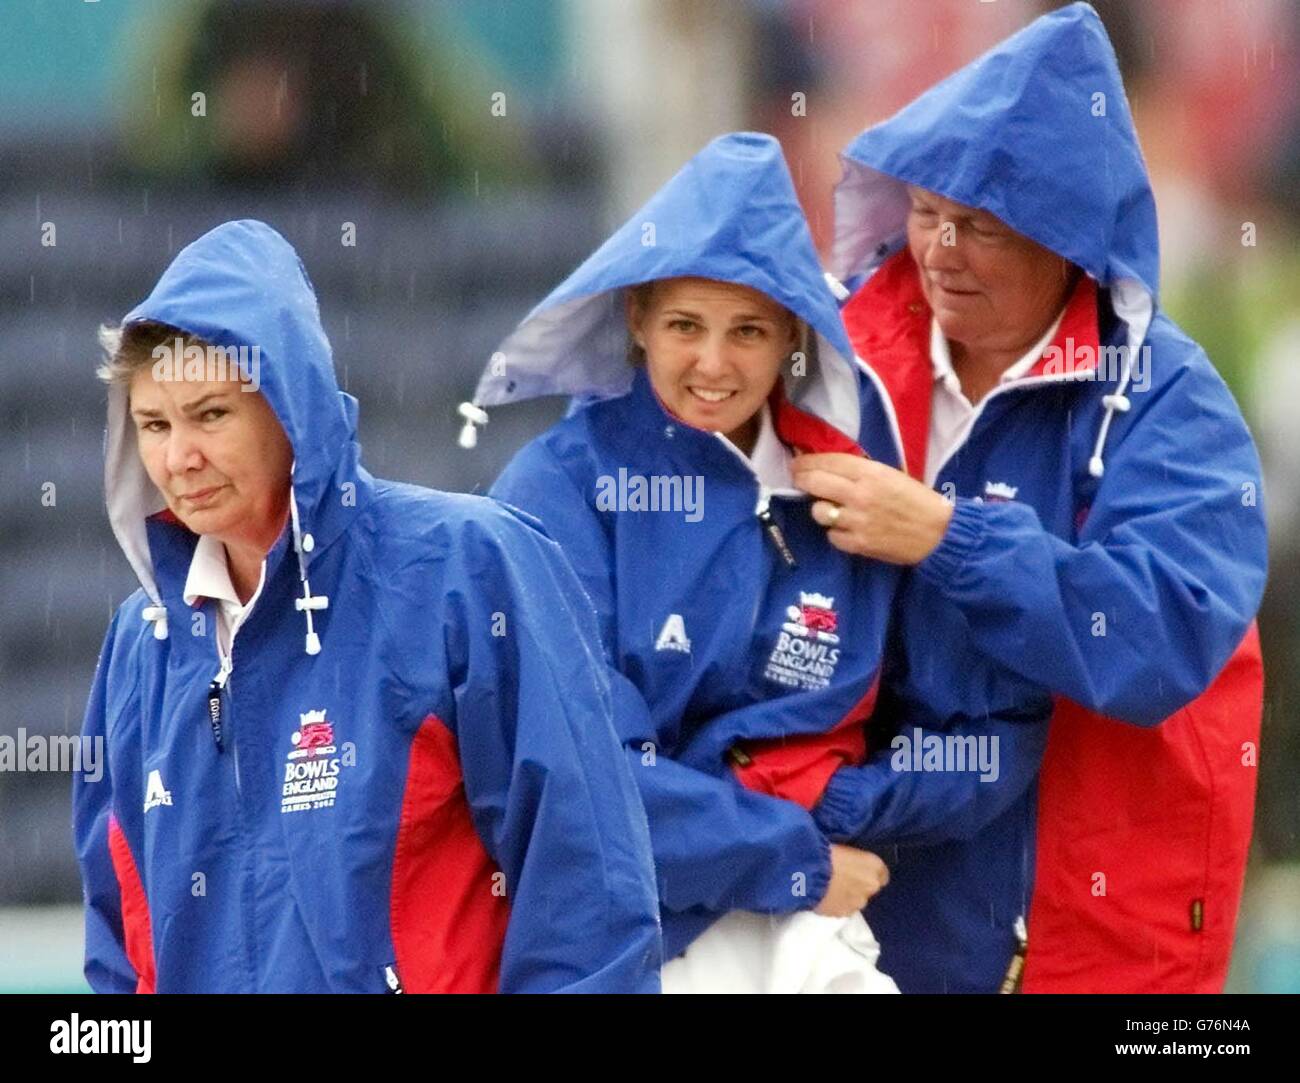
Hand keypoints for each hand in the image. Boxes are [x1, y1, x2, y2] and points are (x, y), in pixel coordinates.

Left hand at [792, 453, 953, 564]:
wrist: (938, 533)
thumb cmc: (917, 500)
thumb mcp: (891, 475)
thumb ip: (861, 472)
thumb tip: (830, 468)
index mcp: (870, 473)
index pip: (828, 461)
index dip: (807, 462)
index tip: (797, 464)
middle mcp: (859, 494)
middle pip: (814, 483)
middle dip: (801, 479)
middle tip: (798, 480)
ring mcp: (857, 520)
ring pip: (819, 511)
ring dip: (821, 509)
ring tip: (831, 509)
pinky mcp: (858, 544)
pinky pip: (832, 536)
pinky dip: (836, 533)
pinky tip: (846, 529)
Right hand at [814, 843, 889, 916]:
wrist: (805, 873)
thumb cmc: (822, 850)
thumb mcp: (840, 844)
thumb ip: (850, 855)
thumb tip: (846, 856)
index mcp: (874, 864)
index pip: (882, 873)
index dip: (869, 871)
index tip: (859, 868)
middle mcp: (871, 885)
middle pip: (870, 887)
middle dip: (859, 883)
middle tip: (841, 876)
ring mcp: (858, 902)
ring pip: (856, 899)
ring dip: (848, 895)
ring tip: (830, 887)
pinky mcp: (843, 914)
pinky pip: (843, 908)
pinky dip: (837, 904)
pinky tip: (825, 896)